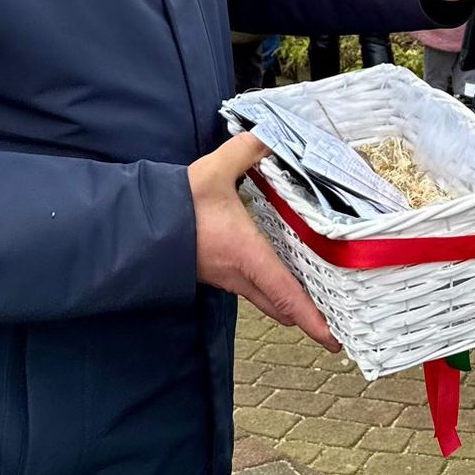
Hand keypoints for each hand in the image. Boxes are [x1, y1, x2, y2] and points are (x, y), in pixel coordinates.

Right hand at [187, 134, 338, 350]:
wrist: (136, 226)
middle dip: (310, 317)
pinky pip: (253, 290)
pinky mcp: (219, 274)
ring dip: (291, 304)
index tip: (336, 339)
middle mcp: (241, 275)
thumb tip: (270, 135)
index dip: (314, 320)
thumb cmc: (177, 206)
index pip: (287, 294)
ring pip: (267, 300)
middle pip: (282, 307)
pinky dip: (274, 290)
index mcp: (247, 255)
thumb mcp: (213, 171)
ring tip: (320, 299)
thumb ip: (245, 151)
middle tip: (338, 320)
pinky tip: (283, 273)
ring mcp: (228, 279)